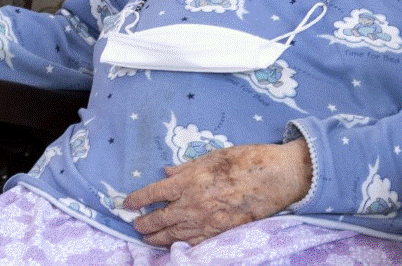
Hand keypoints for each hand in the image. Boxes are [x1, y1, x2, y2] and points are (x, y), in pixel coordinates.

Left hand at [122, 141, 311, 246]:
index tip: (126, 204)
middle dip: (143, 224)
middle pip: (159, 218)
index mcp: (188, 181)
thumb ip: (186, 167)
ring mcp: (206, 221)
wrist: (274, 177)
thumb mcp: (211, 156)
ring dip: (157, 238)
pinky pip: (194, 242)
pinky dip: (180, 244)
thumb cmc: (245, 160)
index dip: (136, 200)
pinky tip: (174, 245)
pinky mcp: (220, 231)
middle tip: (135, 225)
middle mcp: (192, 204)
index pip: (153, 194)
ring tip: (148, 239)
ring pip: (173, 234)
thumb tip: (167, 171)